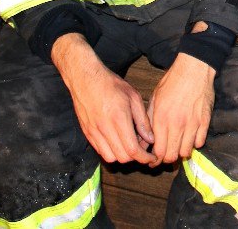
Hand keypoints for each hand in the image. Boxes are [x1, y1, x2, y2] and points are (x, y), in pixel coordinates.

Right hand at [52, 33, 154, 164]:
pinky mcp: (87, 133)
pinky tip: (117, 141)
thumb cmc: (111, 84)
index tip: (151, 157)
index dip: (144, 158)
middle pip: (123, 157)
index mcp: (119, 118)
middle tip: (143, 149)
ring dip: (122, 155)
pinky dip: (111, 151)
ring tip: (129, 144)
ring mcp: (94, 132)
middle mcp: (105, 128)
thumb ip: (142, 120)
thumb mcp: (133, 97)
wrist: (85, 79)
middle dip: (135, 157)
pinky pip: (100, 151)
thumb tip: (150, 139)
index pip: (133, 150)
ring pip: (110, 157)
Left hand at [147, 52, 215, 165]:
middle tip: (165, 155)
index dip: (155, 160)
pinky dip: (194, 143)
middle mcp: (177, 125)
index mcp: (162, 120)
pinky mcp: (205, 121)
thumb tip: (144, 140)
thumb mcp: (155, 99)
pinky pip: (200, 142)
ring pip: (187, 152)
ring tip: (178, 146)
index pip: (158, 151)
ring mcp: (193, 124)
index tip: (154, 160)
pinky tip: (190, 137)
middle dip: (167, 159)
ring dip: (181, 152)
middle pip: (172, 156)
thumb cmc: (172, 82)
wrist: (193, 70)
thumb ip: (149, 121)